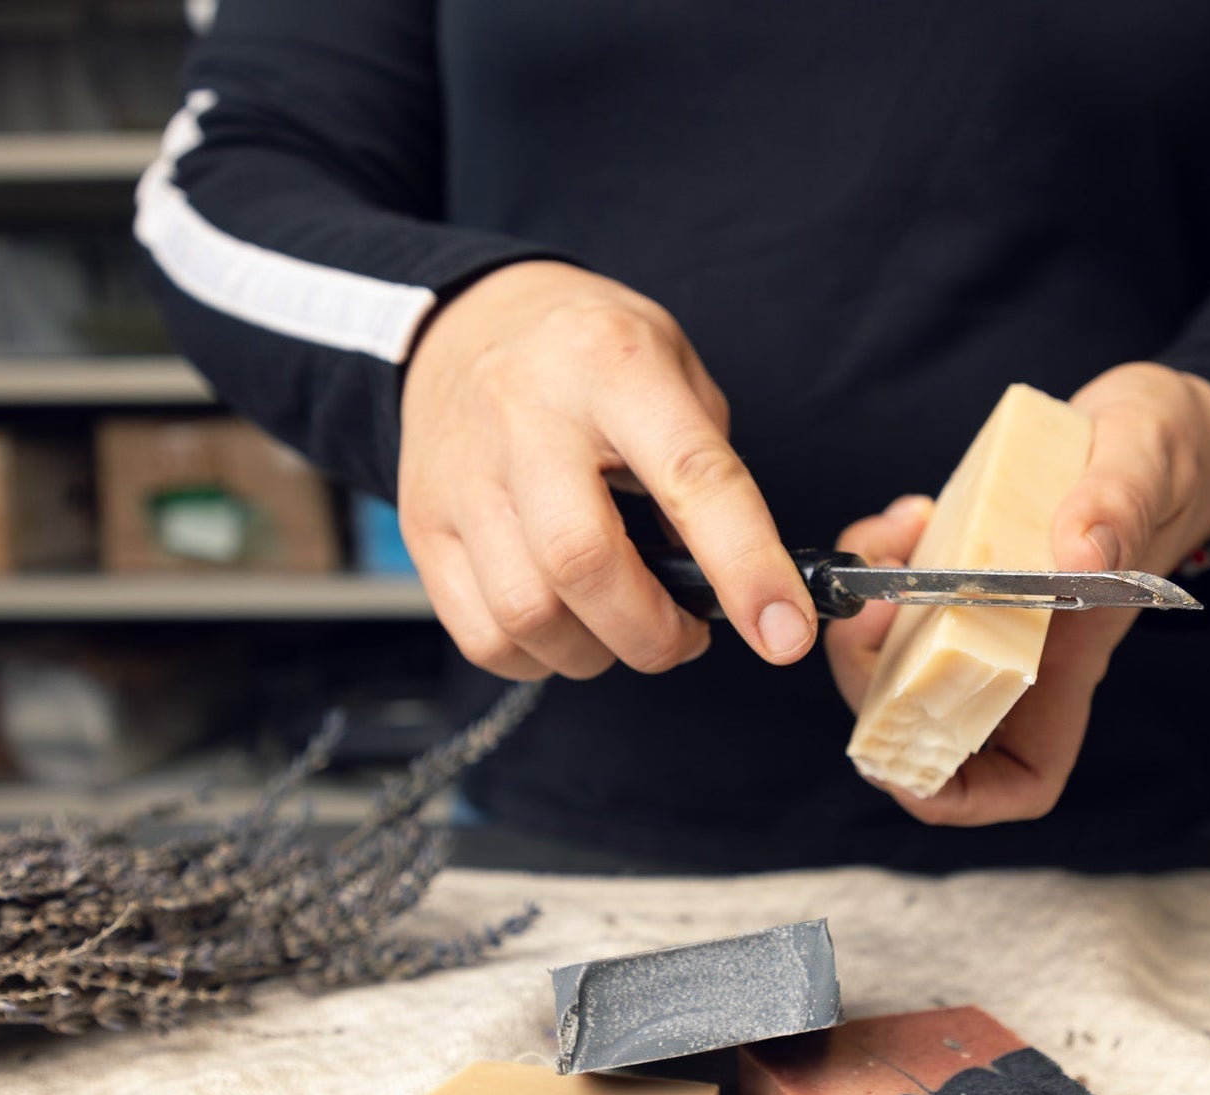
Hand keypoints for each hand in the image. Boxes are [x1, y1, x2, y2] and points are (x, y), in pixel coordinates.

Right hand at [398, 260, 816, 680]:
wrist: (463, 323)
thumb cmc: (589, 357)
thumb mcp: (672, 370)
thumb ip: (709, 470)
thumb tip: (743, 585)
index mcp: (614, 367)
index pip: (692, 478)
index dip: (746, 566)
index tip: (785, 632)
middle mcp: (526, 417)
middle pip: (584, 562)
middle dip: (654, 632)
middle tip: (686, 634)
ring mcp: (463, 476)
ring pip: (527, 613)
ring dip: (596, 652)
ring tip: (624, 624)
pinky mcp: (424, 526)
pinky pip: (482, 635)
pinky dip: (538, 656)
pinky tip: (564, 625)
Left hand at [827, 362, 1209, 824]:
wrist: (1150, 423)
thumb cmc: (1164, 455)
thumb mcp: (1148, 461)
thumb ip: (1116, 508)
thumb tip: (1078, 555)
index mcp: (1072, 662)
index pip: (1021, 777)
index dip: (962, 797)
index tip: (909, 774)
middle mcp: (1017, 650)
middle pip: (926, 718)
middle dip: (872, 679)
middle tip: (864, 607)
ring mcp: (980, 611)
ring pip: (894, 656)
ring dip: (865, 611)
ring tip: (891, 542)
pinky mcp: (955, 568)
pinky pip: (892, 594)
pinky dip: (878, 559)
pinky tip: (906, 517)